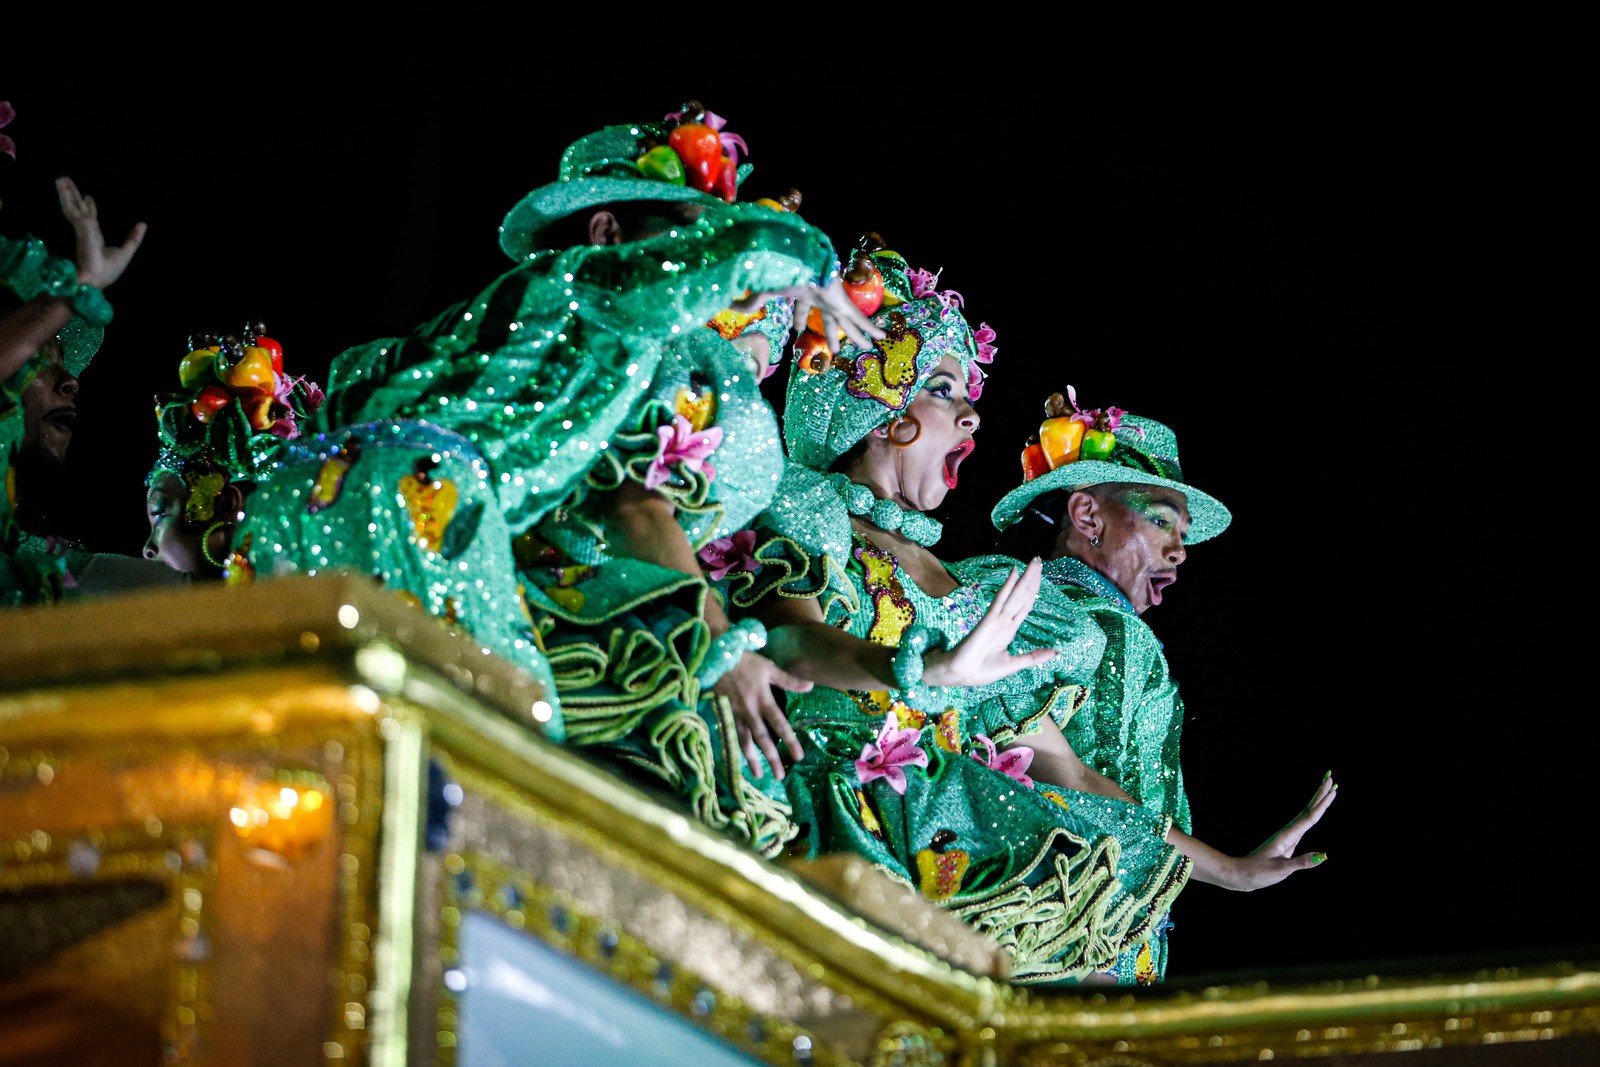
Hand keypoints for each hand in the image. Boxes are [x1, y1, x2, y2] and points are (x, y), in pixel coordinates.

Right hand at [57, 176, 145, 289]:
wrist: (95, 279)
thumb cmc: (108, 271)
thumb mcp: (125, 252)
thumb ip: (133, 238)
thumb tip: (143, 224)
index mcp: (93, 236)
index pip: (90, 217)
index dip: (90, 206)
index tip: (88, 197)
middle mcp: (85, 230)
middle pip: (78, 207)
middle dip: (73, 194)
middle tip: (65, 180)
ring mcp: (81, 227)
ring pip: (72, 204)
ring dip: (66, 190)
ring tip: (61, 177)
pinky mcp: (80, 225)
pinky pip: (71, 207)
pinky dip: (66, 196)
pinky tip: (62, 186)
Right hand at [713, 651, 811, 779]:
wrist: (715, 657)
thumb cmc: (744, 661)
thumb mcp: (768, 667)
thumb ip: (788, 680)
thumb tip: (810, 686)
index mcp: (763, 700)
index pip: (780, 724)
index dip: (790, 741)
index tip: (798, 756)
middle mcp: (749, 711)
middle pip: (763, 739)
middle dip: (772, 758)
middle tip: (780, 776)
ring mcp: (735, 714)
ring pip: (744, 741)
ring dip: (751, 759)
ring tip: (758, 774)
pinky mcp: (723, 714)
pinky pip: (730, 735)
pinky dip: (733, 748)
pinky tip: (736, 759)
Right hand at [734, 278, 884, 352]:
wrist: (795, 257)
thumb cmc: (780, 270)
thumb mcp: (763, 290)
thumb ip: (751, 301)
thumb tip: (731, 307)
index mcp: (801, 291)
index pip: (801, 310)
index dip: (799, 320)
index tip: (796, 330)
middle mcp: (819, 295)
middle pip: (829, 320)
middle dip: (833, 334)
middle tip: (837, 348)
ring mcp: (832, 298)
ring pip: (848, 322)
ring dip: (858, 335)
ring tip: (869, 347)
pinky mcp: (842, 300)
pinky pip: (859, 318)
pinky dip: (871, 328)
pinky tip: (883, 338)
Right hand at [923, 558, 1057, 688]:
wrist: (962, 675)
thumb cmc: (983, 671)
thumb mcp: (1015, 664)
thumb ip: (1034, 657)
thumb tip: (1057, 652)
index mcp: (1009, 629)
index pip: (1025, 605)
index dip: (1033, 590)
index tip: (1041, 576)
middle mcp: (1005, 620)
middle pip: (1022, 595)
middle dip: (1032, 578)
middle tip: (1039, 560)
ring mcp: (997, 618)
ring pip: (1015, 594)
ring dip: (1025, 578)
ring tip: (1035, 562)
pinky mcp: (988, 619)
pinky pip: (1000, 600)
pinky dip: (1008, 586)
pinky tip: (1014, 573)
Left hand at [1228, 771, 1337, 890]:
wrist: (1241, 875)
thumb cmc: (1258, 873)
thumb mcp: (1280, 869)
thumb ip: (1301, 862)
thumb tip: (1324, 855)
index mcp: (1288, 836)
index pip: (1310, 816)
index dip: (1323, 803)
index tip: (1333, 789)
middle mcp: (1288, 833)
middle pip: (1308, 809)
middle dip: (1320, 794)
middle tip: (1331, 778)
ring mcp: (1287, 837)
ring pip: (1306, 815)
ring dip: (1317, 803)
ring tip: (1327, 791)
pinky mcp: (1286, 843)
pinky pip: (1303, 825)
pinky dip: (1311, 816)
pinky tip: (1313, 815)